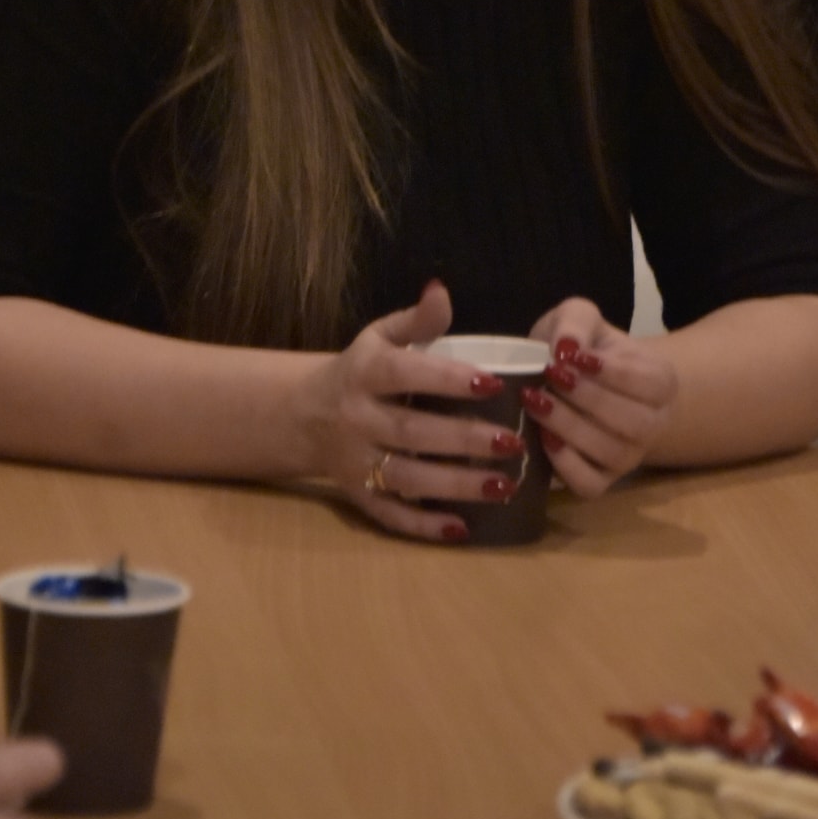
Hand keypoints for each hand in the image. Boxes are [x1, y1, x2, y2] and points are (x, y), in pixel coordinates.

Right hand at [301, 281, 530, 542]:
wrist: (305, 414)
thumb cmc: (361, 370)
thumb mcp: (380, 336)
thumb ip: (415, 320)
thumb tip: (442, 291)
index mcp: (365, 374)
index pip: (406, 375)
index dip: (448, 380)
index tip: (493, 383)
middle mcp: (358, 419)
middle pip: (412, 433)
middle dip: (463, 440)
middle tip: (513, 442)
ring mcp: (357, 463)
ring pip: (407, 479)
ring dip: (456, 486)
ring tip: (505, 484)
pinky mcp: (359, 496)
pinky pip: (391, 515)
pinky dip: (424, 526)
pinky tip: (463, 527)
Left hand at [525, 298, 676, 497]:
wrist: (576, 380)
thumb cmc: (582, 347)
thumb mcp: (579, 318)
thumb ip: (576, 321)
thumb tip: (566, 348)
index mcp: (660, 381)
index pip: (649, 382)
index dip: (611, 373)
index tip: (569, 357)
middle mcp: (654, 424)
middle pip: (634, 423)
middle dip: (588, 400)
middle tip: (549, 377)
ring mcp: (629, 457)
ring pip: (612, 454)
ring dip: (570, 428)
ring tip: (536, 402)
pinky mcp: (600, 480)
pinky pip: (590, 484)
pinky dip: (566, 466)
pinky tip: (543, 438)